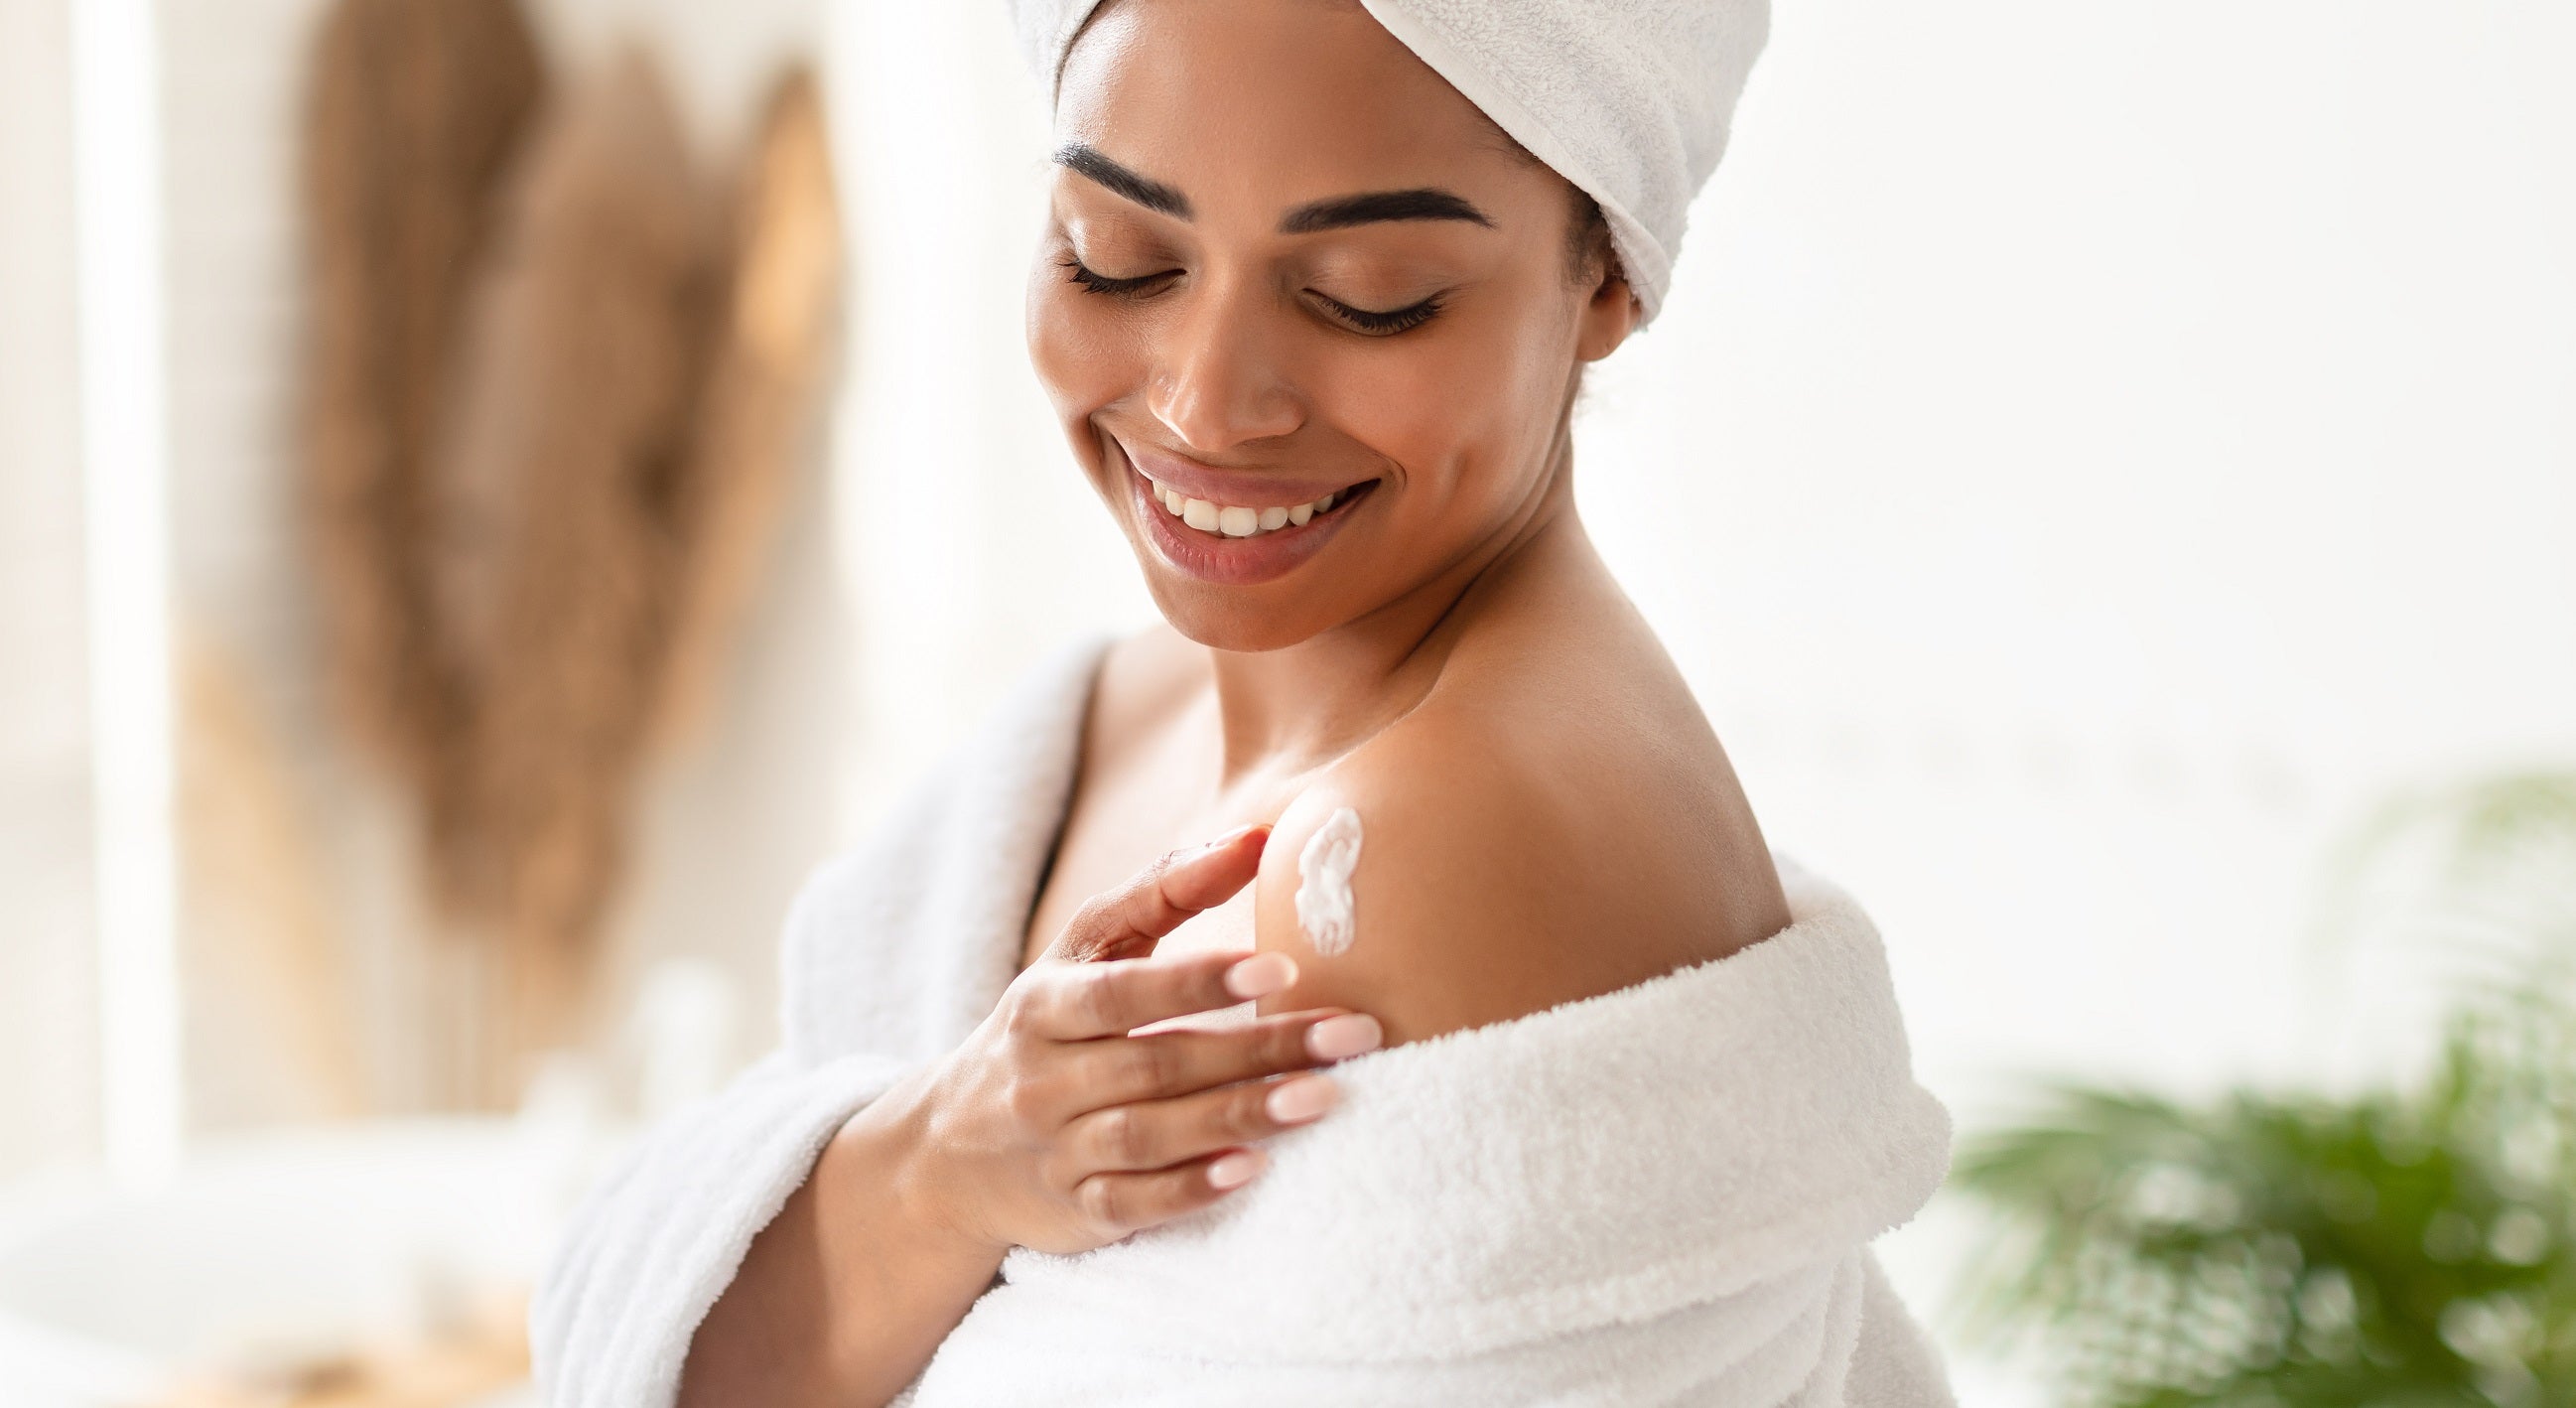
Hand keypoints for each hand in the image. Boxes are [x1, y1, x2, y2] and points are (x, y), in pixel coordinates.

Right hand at [894, 824, 1382, 1255]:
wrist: (952, 1149)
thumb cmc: (1049, 1026)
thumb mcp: (1083, 952)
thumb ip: (1164, 892)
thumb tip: (1256, 837)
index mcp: (1045, 1004)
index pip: (1120, 991)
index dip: (1195, 980)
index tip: (1278, 966)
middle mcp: (1045, 1078)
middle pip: (1155, 1062)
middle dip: (1257, 1048)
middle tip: (1348, 1035)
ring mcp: (1057, 1149)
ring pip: (1149, 1135)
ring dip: (1239, 1116)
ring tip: (1321, 1098)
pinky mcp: (1075, 1211)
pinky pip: (1130, 1205)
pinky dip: (1188, 1190)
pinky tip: (1251, 1169)